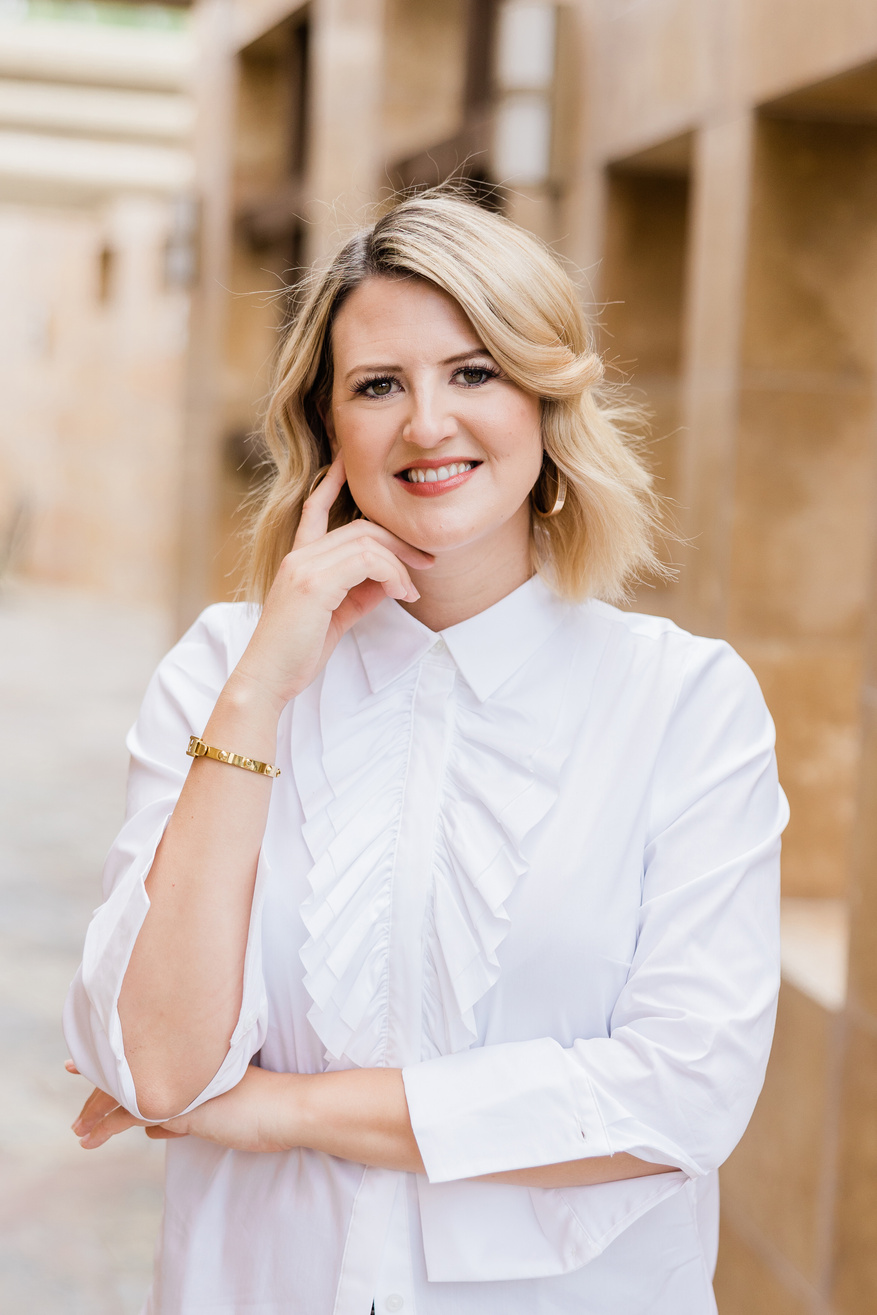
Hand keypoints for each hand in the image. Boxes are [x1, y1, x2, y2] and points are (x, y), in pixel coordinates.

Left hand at [69, 1063, 298, 1153]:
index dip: (124, 1053)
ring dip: (97, 1109)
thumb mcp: (219, 1109)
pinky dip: (107, 1125)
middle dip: (99, 1072)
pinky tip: (91, 1138)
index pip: (151, 1054)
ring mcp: (182, 1084)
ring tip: (79, 1128)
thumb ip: (185, 1117)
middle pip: (133, 1066)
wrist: (288, 1108)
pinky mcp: (181, 1106)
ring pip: (127, 1091)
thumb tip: (154, 1130)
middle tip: (71, 1066)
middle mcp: (184, 1067)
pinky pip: (132, 1115)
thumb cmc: (264, 1107)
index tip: (101, 1045)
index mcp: (195, 1063)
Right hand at [232, 455, 433, 710]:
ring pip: (366, 542)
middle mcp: (299, 555)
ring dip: (400, 562)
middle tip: (427, 560)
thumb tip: (393, 579)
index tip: (348, 462)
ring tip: (414, 586)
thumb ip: (361, 591)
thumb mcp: (337, 614)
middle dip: (399, 539)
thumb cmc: (299, 650)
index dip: (333, 483)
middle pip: (359, 527)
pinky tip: (401, 592)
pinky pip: (365, 562)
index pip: (315, 508)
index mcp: (299, 559)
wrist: (269, 677)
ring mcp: (304, 566)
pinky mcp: (313, 584)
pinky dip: (392, 574)